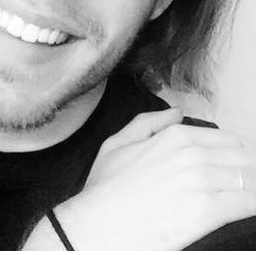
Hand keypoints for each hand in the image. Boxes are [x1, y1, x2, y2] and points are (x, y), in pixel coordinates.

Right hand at [51, 108, 255, 249]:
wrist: (97, 225)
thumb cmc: (106, 188)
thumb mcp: (117, 143)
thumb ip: (149, 122)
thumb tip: (177, 112)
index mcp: (175, 136)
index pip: (227, 139)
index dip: (238, 153)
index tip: (239, 165)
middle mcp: (192, 153)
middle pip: (243, 155)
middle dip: (250, 167)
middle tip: (247, 179)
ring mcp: (201, 180)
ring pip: (250, 176)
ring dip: (254, 184)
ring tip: (250, 192)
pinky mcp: (207, 210)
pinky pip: (249, 202)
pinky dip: (254, 203)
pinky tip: (251, 207)